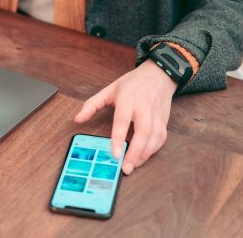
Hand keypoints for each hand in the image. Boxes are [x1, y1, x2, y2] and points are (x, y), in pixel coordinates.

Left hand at [75, 59, 176, 174]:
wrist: (158, 74)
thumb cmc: (132, 83)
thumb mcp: (109, 89)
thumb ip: (92, 105)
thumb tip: (78, 119)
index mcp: (127, 98)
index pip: (122, 120)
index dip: (118, 138)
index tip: (114, 154)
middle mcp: (144, 106)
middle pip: (143, 131)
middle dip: (135, 152)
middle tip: (125, 168)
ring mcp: (156, 113)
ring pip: (155, 136)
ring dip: (145, 154)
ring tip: (133, 165)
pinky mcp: (164, 120)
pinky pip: (162, 137)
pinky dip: (154, 149)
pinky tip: (144, 157)